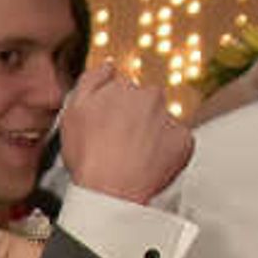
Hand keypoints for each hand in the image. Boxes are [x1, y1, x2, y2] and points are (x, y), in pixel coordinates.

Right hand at [56, 66, 192, 205]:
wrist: (110, 192)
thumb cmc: (89, 156)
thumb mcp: (72, 111)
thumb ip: (91, 80)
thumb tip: (108, 65)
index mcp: (125, 87)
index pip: (124, 89)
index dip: (114, 108)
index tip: (109, 125)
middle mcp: (151, 97)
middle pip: (146, 103)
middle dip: (135, 118)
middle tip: (119, 144)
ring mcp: (170, 119)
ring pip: (161, 121)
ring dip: (151, 134)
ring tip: (132, 157)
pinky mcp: (184, 141)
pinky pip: (177, 141)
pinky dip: (167, 150)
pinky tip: (148, 163)